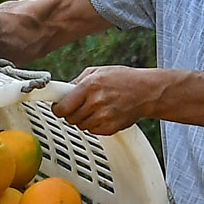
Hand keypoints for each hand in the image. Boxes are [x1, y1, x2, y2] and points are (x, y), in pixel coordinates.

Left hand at [51, 65, 167, 134]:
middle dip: (71, 113)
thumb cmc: (123, 79)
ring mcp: (103, 117)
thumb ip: (78, 82)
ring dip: (84, 119)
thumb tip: (62, 92)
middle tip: (79, 106)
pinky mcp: (110, 128)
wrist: (146, 92)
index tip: (58, 107)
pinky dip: (95, 125)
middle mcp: (95, 102)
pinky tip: (104, 114)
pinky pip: (93, 131)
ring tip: (96, 108)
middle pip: (70, 118)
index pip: (62, 107)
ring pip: (81, 126)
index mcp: (89, 86)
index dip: (58, 108)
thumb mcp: (97, 72)